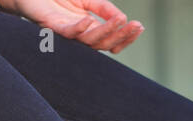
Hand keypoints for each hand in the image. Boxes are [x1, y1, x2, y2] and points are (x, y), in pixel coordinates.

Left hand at [6, 0, 142, 52]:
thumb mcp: (87, 0)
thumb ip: (103, 8)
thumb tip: (121, 19)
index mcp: (88, 30)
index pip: (110, 39)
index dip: (126, 36)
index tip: (140, 27)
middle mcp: (79, 35)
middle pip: (103, 43)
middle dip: (122, 36)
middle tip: (136, 26)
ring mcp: (66, 33)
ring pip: (89, 41)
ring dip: (106, 32)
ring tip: (121, 22)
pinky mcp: (53, 26)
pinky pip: (67, 32)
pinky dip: (78, 28)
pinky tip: (88, 20)